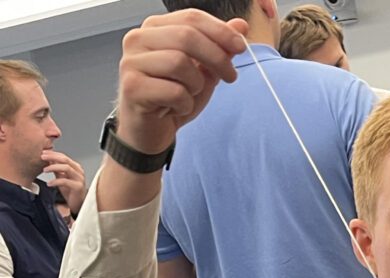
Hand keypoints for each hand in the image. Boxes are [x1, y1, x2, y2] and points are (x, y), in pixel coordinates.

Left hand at [42, 151, 86, 214]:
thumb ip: (56, 169)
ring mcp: (80, 179)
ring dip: (53, 167)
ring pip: (66, 168)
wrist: (78, 204)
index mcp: (75, 167)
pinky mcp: (78, 187)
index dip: (53, 154)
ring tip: (45, 170)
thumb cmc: (70, 191)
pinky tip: (49, 183)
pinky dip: (55, 181)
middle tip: (42, 157)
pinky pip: (65, 181)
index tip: (43, 153)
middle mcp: (79, 171)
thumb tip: (48, 159)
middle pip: (65, 160)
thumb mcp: (61, 177)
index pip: (63, 157)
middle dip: (52, 157)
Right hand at [117, 10, 247, 155]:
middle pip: (187, 36)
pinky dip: (185, 104)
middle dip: (217, 57)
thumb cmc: (171, 99)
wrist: (149, 132)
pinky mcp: (132, 87)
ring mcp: (131, 62)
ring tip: (191, 95)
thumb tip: (240, 26)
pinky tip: (177, 109)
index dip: (220, 31)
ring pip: (179, 62)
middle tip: (230, 76)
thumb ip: (218, 48)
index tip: (241, 47)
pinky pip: (174, 92)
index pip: (191, 18)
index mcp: (155, 28)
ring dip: (196, 85)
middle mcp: (138, 39)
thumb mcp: (202, 72)